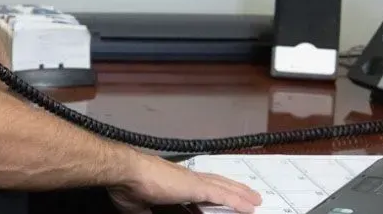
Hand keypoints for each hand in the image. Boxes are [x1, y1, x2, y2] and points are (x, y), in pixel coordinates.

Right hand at [106, 155, 260, 213]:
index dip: (214, 190)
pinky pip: (223, 196)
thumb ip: (148, 212)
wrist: (126, 172)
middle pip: (217, 183)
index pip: (200, 186)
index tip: (224, 196)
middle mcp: (186, 178)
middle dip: (234, 189)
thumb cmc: (128, 186)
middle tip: (250, 195)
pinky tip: (250, 206)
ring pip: (224, 188)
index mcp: (174, 182)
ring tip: (255, 199)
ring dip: (241, 194)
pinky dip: (238, 201)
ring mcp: (192, 182)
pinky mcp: (196, 188)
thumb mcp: (139, 206)